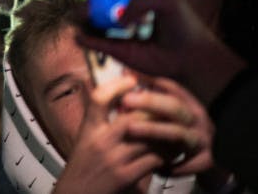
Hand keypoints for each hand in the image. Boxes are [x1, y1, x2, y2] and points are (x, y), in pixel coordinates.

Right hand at [53, 74, 166, 192]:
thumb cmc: (83, 166)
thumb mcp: (85, 137)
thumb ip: (100, 120)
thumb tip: (118, 98)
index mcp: (88, 129)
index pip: (98, 99)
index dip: (116, 86)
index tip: (131, 80)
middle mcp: (100, 142)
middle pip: (132, 118)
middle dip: (152, 112)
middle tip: (166, 107)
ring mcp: (114, 160)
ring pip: (147, 139)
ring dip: (165, 133)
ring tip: (174, 128)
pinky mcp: (126, 177)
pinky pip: (153, 160)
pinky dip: (165, 154)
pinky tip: (169, 152)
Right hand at [75, 0, 246, 104]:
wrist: (192, 56)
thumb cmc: (184, 26)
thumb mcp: (166, 2)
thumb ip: (140, 1)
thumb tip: (120, 18)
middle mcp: (125, 14)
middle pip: (99, 2)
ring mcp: (120, 33)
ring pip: (94, 22)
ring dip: (82, 16)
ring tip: (81, 13)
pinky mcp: (119, 51)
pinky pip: (98, 44)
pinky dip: (86, 40)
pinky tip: (79, 36)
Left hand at [121, 76, 213, 176]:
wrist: (215, 160)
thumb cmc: (181, 133)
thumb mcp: (172, 113)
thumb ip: (152, 98)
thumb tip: (126, 73)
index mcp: (189, 104)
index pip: (171, 87)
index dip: (149, 79)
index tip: (127, 74)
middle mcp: (198, 119)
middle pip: (175, 106)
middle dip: (149, 102)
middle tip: (125, 100)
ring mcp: (203, 139)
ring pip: (178, 133)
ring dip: (153, 130)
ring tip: (130, 128)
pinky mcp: (206, 161)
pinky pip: (186, 163)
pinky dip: (171, 165)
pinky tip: (154, 167)